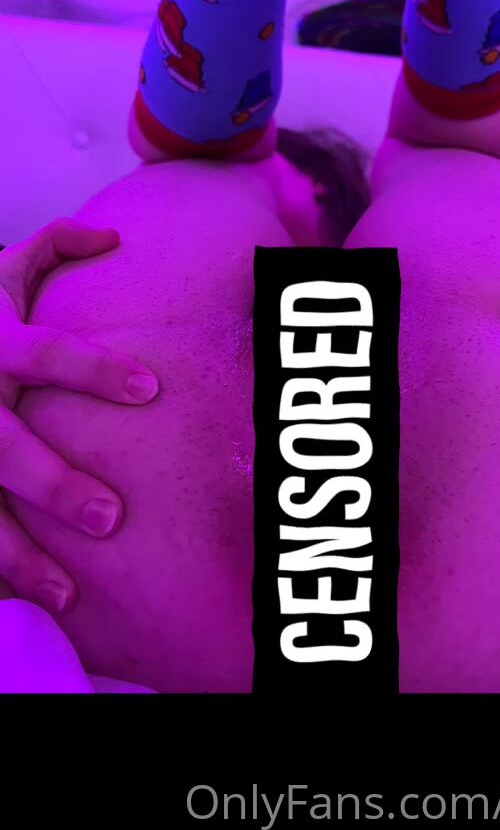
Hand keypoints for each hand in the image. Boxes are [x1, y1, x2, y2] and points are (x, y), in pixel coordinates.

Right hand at [0, 219, 159, 611]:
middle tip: (108, 517)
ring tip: (66, 593)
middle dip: (53, 484)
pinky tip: (20, 602)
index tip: (147, 390)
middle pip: (5, 445)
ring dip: (16, 555)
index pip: (49, 353)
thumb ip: (53, 246)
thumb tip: (115, 235)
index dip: (96, 370)